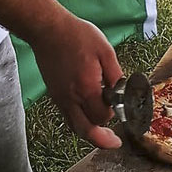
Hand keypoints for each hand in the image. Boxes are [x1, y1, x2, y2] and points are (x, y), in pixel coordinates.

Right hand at [29, 14, 123, 148]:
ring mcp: (60, 98)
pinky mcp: (54, 94)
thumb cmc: (76, 35)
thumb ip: (115, 74)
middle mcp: (71, 98)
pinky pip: (67, 117)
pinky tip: (88, 117)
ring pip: (75, 127)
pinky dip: (79, 123)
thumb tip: (123, 91)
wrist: (48, 30)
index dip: (114, 114)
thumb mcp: (105, 50)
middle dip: (102, 139)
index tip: (121, 105)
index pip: (102, 116)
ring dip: (90, 133)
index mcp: (86, 87)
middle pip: (86, 131)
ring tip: (102, 134)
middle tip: (114, 142)